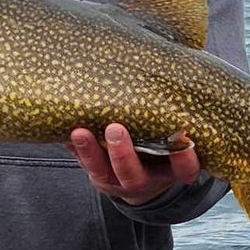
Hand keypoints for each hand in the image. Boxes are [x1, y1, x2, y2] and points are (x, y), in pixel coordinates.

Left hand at [66, 124, 200, 205]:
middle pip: (134, 175)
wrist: (145, 175)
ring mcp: (119, 181)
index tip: (185, 141)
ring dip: (90, 152)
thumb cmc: (166, 146)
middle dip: (122, 154)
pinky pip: (84, 165)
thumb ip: (177, 119)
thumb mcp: (176, 138)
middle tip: (114, 129)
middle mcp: (146, 179)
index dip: (184, 160)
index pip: (184, 171)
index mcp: (172, 170)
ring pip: (103, 172)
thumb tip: (182, 68)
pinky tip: (65, 131)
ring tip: (79, 132)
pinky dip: (74, 149)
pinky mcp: (99, 176)